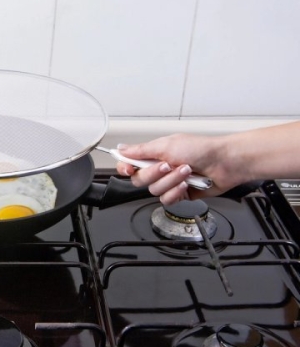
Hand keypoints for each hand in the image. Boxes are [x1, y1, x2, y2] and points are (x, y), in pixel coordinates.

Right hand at [114, 134, 234, 204]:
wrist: (224, 163)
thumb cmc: (201, 149)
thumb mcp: (166, 145)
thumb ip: (140, 151)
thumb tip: (121, 149)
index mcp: (153, 155)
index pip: (129, 164)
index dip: (125, 168)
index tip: (129, 169)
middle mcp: (159, 169)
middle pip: (140, 180)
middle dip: (154, 174)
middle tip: (168, 165)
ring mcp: (169, 183)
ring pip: (154, 191)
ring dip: (171, 181)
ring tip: (186, 171)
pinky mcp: (179, 195)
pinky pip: (167, 200)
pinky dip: (176, 192)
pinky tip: (187, 184)